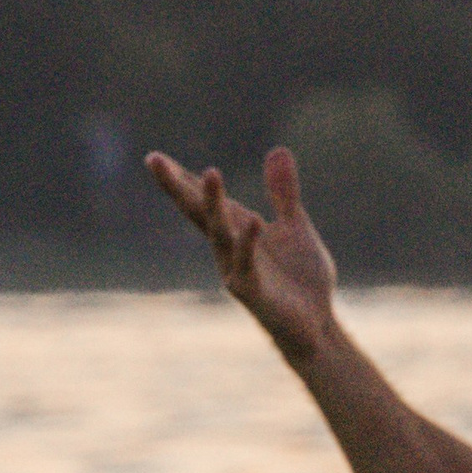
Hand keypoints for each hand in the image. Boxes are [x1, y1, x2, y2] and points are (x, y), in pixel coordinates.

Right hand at [145, 145, 338, 367]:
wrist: (317, 323)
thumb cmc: (300, 278)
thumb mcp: (294, 226)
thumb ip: (282, 192)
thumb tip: (277, 149)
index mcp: (236, 230)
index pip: (202, 201)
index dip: (181, 180)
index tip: (154, 158)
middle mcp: (227, 248)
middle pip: (198, 212)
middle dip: (177, 187)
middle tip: (154, 160)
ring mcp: (236, 270)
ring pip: (220, 232)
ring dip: (214, 204)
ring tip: (210, 173)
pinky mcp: (253, 291)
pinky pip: (246, 264)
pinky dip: (248, 242)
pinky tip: (253, 219)